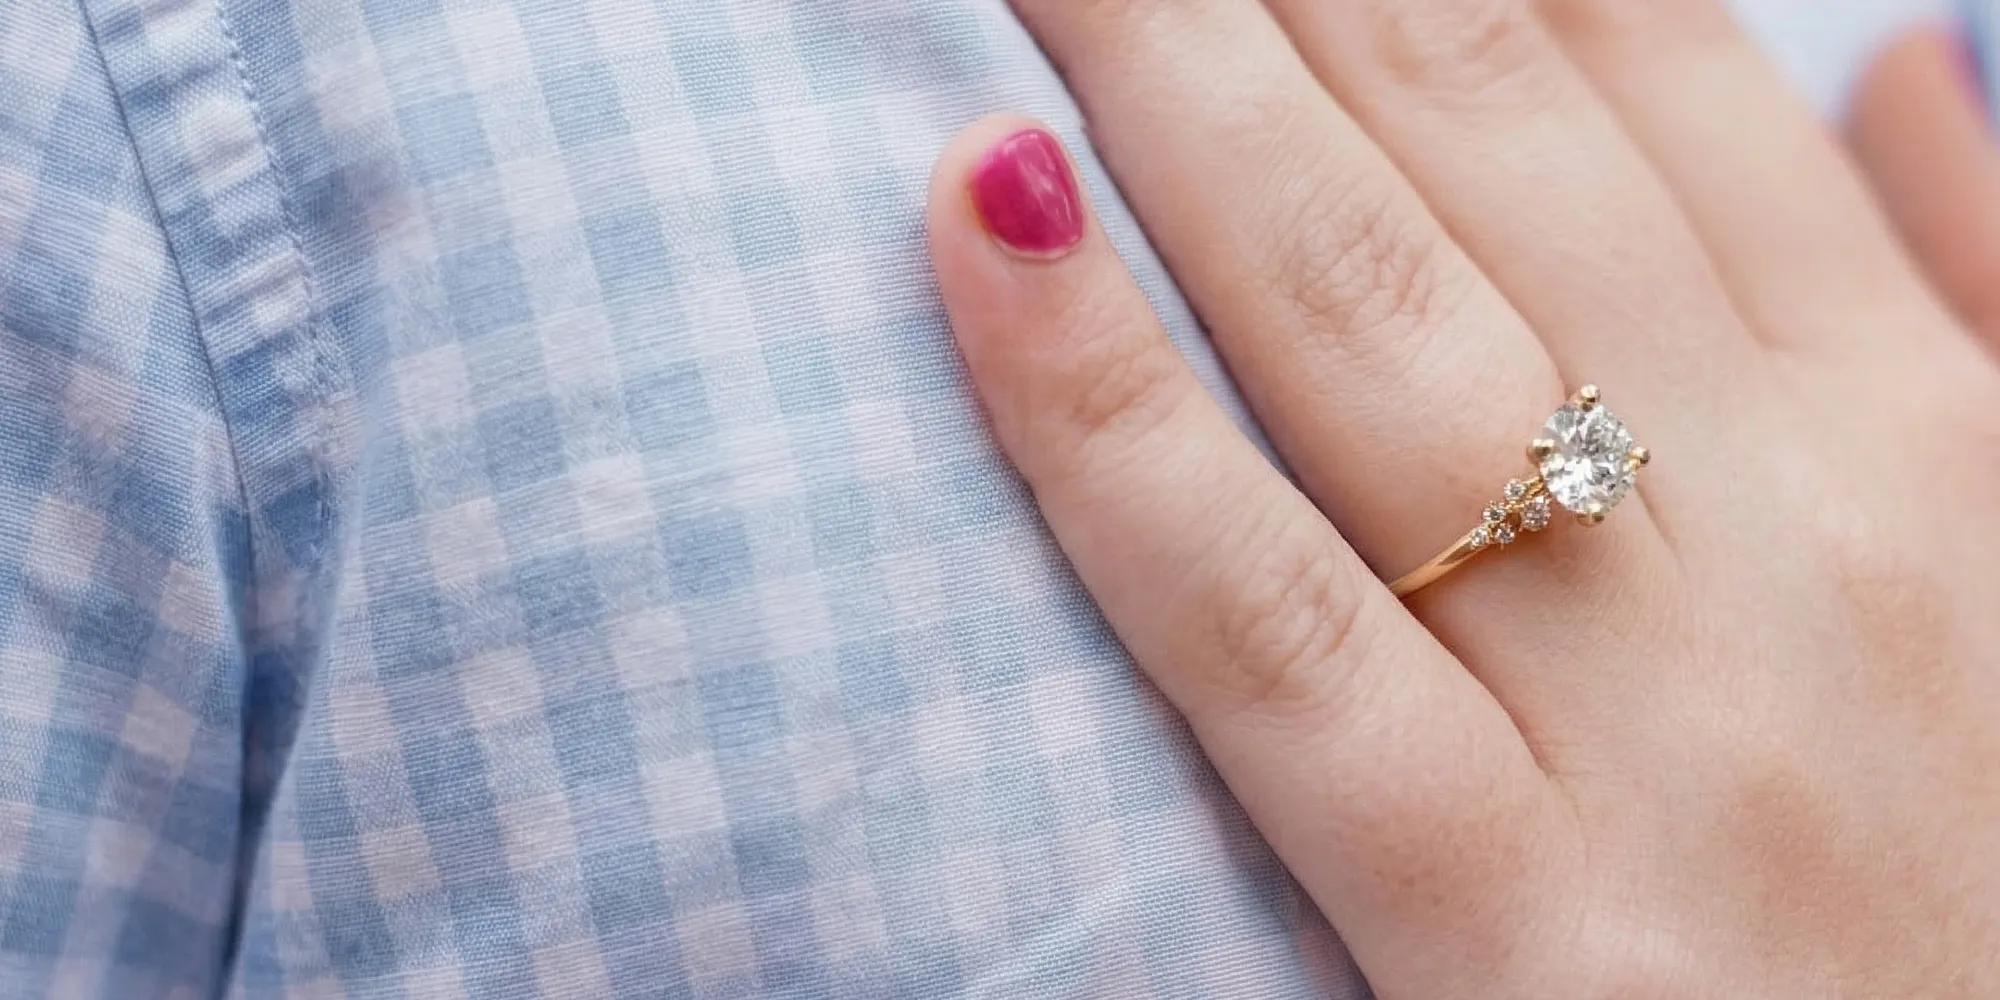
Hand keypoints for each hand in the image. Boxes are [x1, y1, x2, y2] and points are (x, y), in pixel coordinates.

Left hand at [925, 3, 1999, 996]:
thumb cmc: (1995, 873)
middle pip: (1477, 137)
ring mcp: (1638, 705)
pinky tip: (978, 215)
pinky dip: (1102, 411)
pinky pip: (1259, 620)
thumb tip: (1897, 65)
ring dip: (1178, 84)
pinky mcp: (1506, 911)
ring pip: (1359, 312)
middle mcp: (1776, 513)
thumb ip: (1977, 303)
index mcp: (1902, 419)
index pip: (1648, 74)